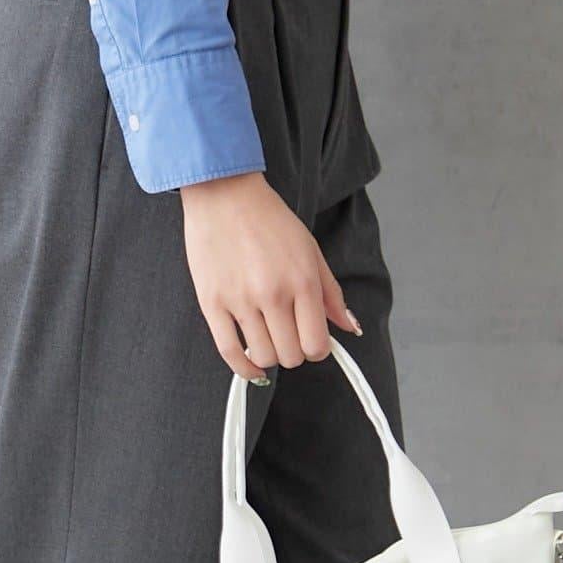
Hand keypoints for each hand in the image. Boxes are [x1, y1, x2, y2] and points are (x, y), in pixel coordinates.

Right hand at [180, 173, 362, 381]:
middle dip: (294, 352)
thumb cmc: (269, 220)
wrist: (224, 194)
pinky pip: (229, 352)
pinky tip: (251, 367)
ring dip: (270, 355)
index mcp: (302, 282)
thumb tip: (350, 329)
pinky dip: (243, 368)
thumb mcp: (311, 251)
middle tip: (288, 335)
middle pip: (291, 356)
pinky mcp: (212, 303)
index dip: (316, 349)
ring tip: (268, 337)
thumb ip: (331, 294)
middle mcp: (273, 295)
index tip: (310, 340)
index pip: (316, 344)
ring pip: (263, 357)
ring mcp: (240, 301)